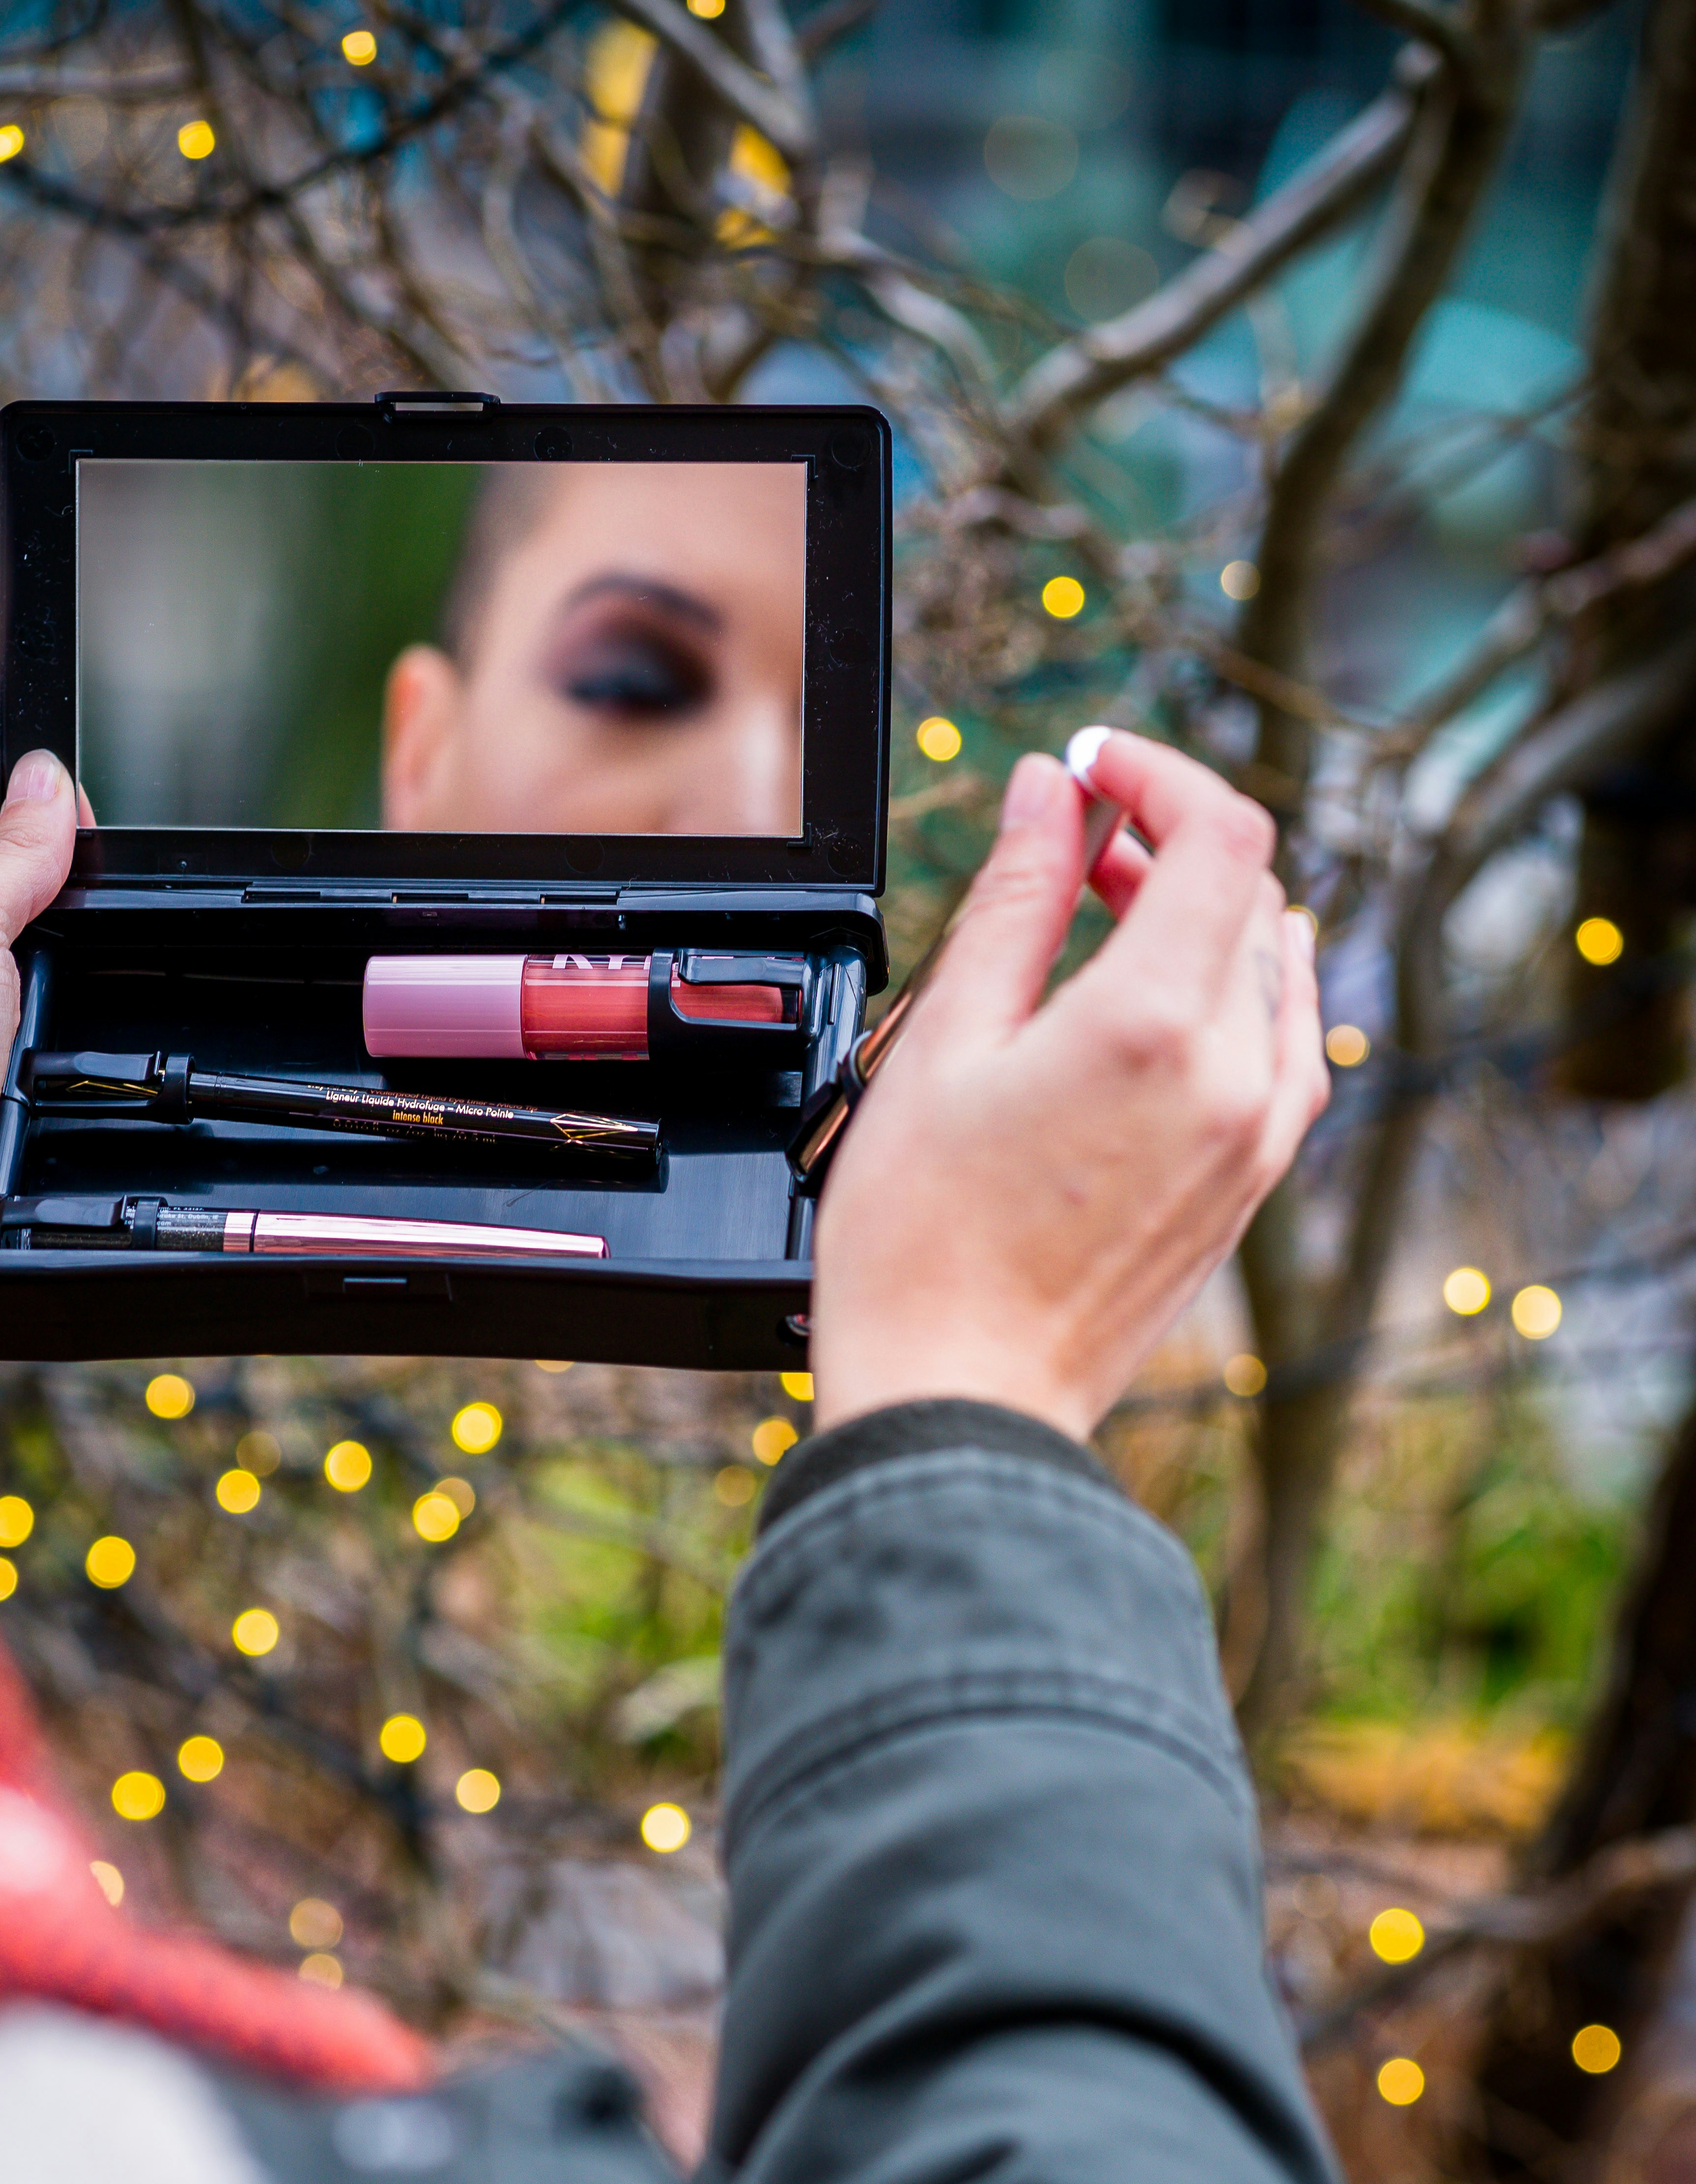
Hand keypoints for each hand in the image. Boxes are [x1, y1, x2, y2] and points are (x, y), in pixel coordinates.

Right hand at [811, 732, 1325, 1441]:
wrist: (962, 1395)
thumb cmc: (924, 1241)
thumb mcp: (946, 1041)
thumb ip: (1013, 897)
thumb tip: (1049, 793)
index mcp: (1153, 1024)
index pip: (1220, 834)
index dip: (1161, 772)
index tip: (1095, 765)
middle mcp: (1233, 1075)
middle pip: (1250, 894)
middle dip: (1170, 840)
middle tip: (1081, 839)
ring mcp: (1256, 1137)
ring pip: (1274, 970)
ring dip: (1206, 915)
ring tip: (1115, 910)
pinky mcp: (1251, 1184)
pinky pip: (1282, 1051)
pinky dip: (1239, 994)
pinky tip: (1174, 999)